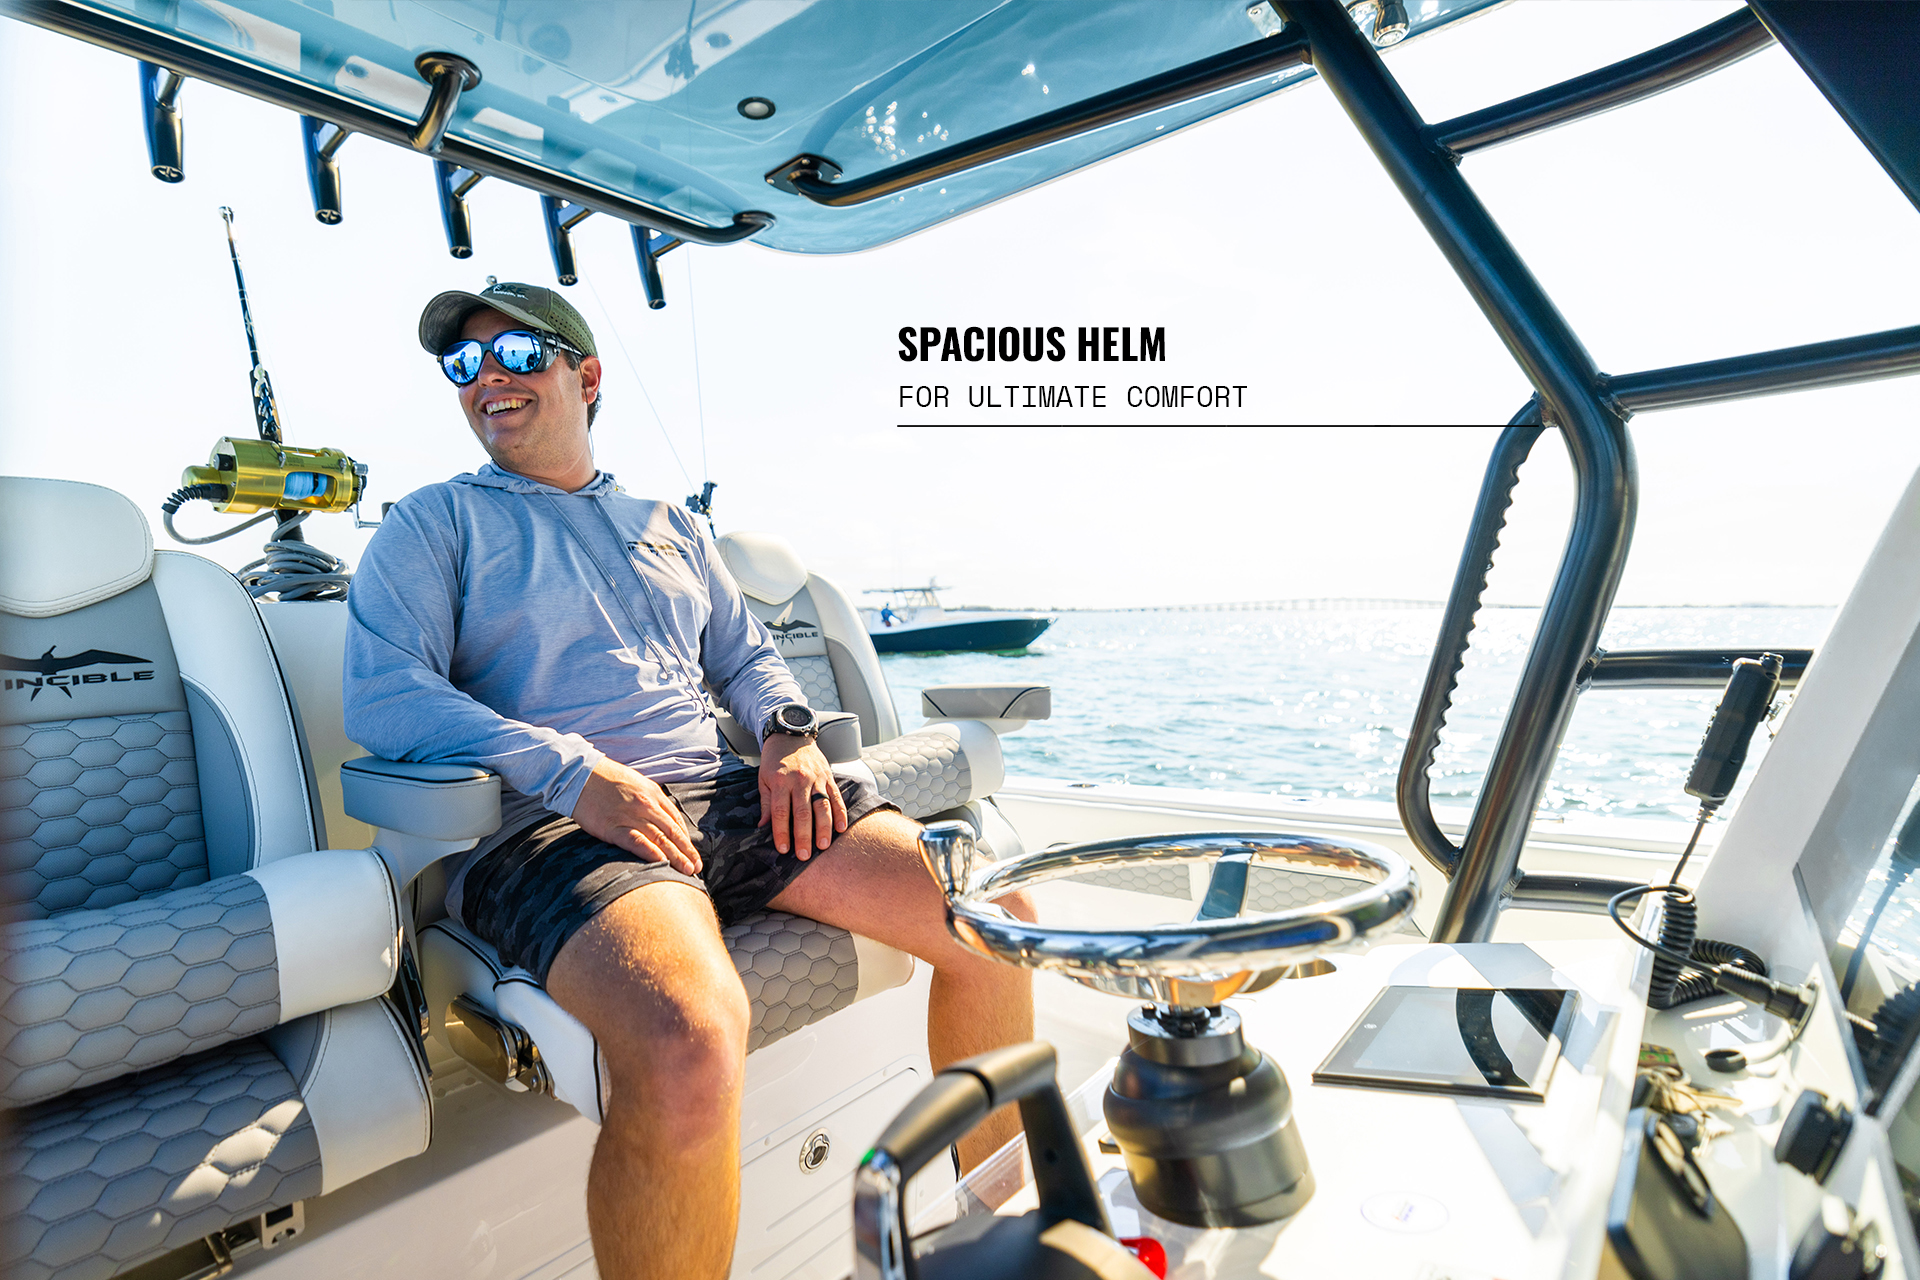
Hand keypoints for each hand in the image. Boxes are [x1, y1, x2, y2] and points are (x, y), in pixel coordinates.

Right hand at [572, 758, 701, 874]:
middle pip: (672, 832)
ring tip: (687, 870)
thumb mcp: (636, 783)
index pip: (676, 820)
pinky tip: (661, 862)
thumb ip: (650, 800)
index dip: (686, 839)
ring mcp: (631, 816)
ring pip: (659, 838)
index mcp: (653, 794)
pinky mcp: (613, 827)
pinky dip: (650, 852)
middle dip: (686, 851)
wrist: (579, 774)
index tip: (692, 853)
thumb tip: (661, 817)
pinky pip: (636, 841)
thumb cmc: (606, 779)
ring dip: (676, 856)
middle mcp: (646, 805)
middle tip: (696, 867)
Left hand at [758, 735, 847, 857]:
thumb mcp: (763, 779)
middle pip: (802, 812)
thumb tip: (763, 827)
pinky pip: (836, 797)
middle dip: (803, 836)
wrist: (791, 734)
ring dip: (824, 828)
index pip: (781, 811)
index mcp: (780, 782)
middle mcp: (799, 780)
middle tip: (804, 855)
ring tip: (823, 846)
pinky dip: (840, 813)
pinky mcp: (828, 777)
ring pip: (822, 806)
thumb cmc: (774, 761)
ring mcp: (816, 778)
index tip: (783, 849)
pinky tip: (841, 828)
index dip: (782, 831)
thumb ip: (765, 803)